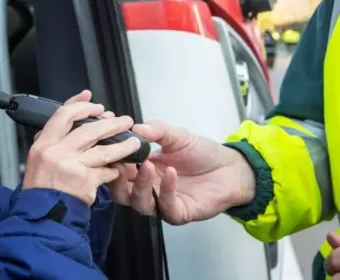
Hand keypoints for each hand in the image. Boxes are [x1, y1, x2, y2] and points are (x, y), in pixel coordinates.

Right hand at [23, 90, 141, 205]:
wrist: (40, 218)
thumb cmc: (42, 190)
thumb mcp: (38, 160)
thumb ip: (54, 141)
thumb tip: (74, 120)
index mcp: (43, 144)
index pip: (62, 115)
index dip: (79, 105)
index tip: (92, 100)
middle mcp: (55, 152)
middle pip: (88, 129)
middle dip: (110, 123)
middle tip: (125, 120)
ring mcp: (70, 166)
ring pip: (103, 149)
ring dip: (122, 145)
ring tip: (134, 142)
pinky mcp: (84, 180)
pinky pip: (106, 171)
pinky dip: (113, 171)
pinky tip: (118, 170)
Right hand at [107, 120, 255, 224]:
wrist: (230, 168)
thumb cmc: (202, 153)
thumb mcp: (178, 136)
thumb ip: (157, 130)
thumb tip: (135, 127)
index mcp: (143, 170)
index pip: (119, 170)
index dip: (112, 161)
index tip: (109, 147)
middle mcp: (149, 189)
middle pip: (121, 193)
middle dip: (117, 179)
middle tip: (121, 163)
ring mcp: (162, 203)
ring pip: (139, 203)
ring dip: (140, 185)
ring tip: (147, 165)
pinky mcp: (178, 213)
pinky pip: (166, 207)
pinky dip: (166, 190)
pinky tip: (170, 174)